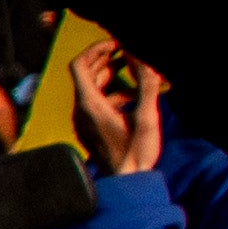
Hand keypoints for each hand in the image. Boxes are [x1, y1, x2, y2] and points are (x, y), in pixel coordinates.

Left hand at [73, 42, 162, 177]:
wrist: (127, 182)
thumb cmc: (137, 154)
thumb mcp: (148, 117)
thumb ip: (147, 84)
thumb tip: (141, 58)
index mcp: (90, 105)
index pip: (79, 65)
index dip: (95, 50)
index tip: (115, 45)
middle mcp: (81, 111)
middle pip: (85, 75)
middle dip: (105, 60)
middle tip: (125, 53)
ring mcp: (83, 121)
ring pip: (91, 90)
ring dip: (111, 78)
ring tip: (134, 73)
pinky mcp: (90, 129)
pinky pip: (95, 104)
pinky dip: (112, 95)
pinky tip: (134, 99)